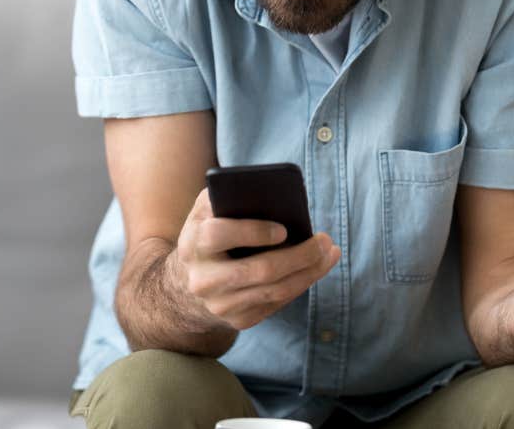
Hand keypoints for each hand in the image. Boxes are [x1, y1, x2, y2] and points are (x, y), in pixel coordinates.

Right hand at [172, 188, 340, 330]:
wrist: (184, 286)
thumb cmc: (205, 235)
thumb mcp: (205, 212)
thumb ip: (226, 196)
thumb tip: (269, 193)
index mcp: (194, 245)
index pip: (219, 235)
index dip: (253, 231)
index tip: (284, 229)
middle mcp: (204, 280)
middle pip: (260, 270)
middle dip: (299, 255)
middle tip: (325, 240)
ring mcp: (221, 305)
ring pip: (275, 291)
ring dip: (309, 272)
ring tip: (329, 253)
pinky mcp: (238, 321)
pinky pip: (277, 304)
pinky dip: (301, 284)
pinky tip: (316, 269)